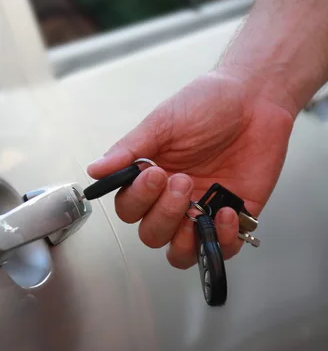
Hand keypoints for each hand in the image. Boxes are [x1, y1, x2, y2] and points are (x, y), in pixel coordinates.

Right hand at [88, 73, 293, 268]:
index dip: (138, 199)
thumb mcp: (163, 122)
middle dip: (163, 214)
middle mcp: (174, 199)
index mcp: (152, 177)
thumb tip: (95, 170)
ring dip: (184, 238)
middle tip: (180, 181)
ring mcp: (203, 211)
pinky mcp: (235, 217)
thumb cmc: (208, 104)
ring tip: (196, 207)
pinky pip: (222, 248)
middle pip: (152, 234)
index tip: (153, 173)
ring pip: (180, 251)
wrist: (255, 99)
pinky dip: (222, 238)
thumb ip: (130, 149)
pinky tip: (226, 211)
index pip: (130, 208)